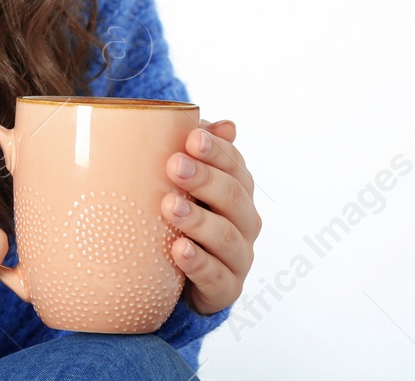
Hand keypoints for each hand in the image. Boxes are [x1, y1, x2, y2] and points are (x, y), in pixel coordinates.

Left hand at [161, 117, 260, 315]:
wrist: (182, 278)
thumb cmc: (184, 217)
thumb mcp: (186, 184)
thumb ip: (198, 153)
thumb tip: (226, 125)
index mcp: (237, 190)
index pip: (235, 165)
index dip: (217, 151)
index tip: (192, 138)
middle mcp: (244, 221)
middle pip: (232, 196)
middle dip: (204, 179)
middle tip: (174, 165)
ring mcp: (238, 257)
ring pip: (225, 236)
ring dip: (198, 220)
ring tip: (169, 206)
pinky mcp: (225, 288)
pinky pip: (215, 276)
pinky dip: (198, 262)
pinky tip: (178, 250)